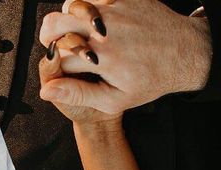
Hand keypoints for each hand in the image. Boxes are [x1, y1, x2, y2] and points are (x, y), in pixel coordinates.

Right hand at [39, 0, 211, 113]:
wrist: (184, 52)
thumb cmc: (148, 81)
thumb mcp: (113, 100)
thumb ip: (77, 95)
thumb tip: (45, 91)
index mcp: (101, 58)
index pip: (58, 57)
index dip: (55, 66)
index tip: (64, 71)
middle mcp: (105, 30)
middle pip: (55, 23)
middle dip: (49, 36)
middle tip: (55, 44)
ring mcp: (115, 9)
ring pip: (72, 4)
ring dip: (67, 18)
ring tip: (76, 30)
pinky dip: (88, 6)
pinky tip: (95, 20)